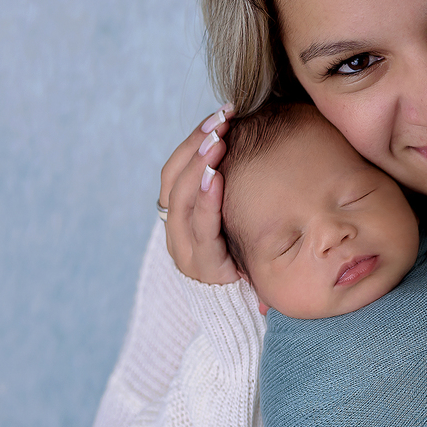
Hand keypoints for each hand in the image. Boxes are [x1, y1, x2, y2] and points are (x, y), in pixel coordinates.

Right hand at [159, 106, 238, 284]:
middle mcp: (175, 232)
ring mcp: (185, 250)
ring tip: (219, 139)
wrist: (246, 312)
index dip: (192, 141)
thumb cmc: (245, 257)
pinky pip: (201, 228)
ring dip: (201, 164)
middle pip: (174, 179)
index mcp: (178, 218)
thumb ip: (233, 190)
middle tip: (221, 119)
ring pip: (182, 199)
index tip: (219, 114)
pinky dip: (207, 201)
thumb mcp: (236, 220)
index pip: (174, 171)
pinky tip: (217, 176)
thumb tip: (253, 140)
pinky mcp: (202, 267)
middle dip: (197, 145)